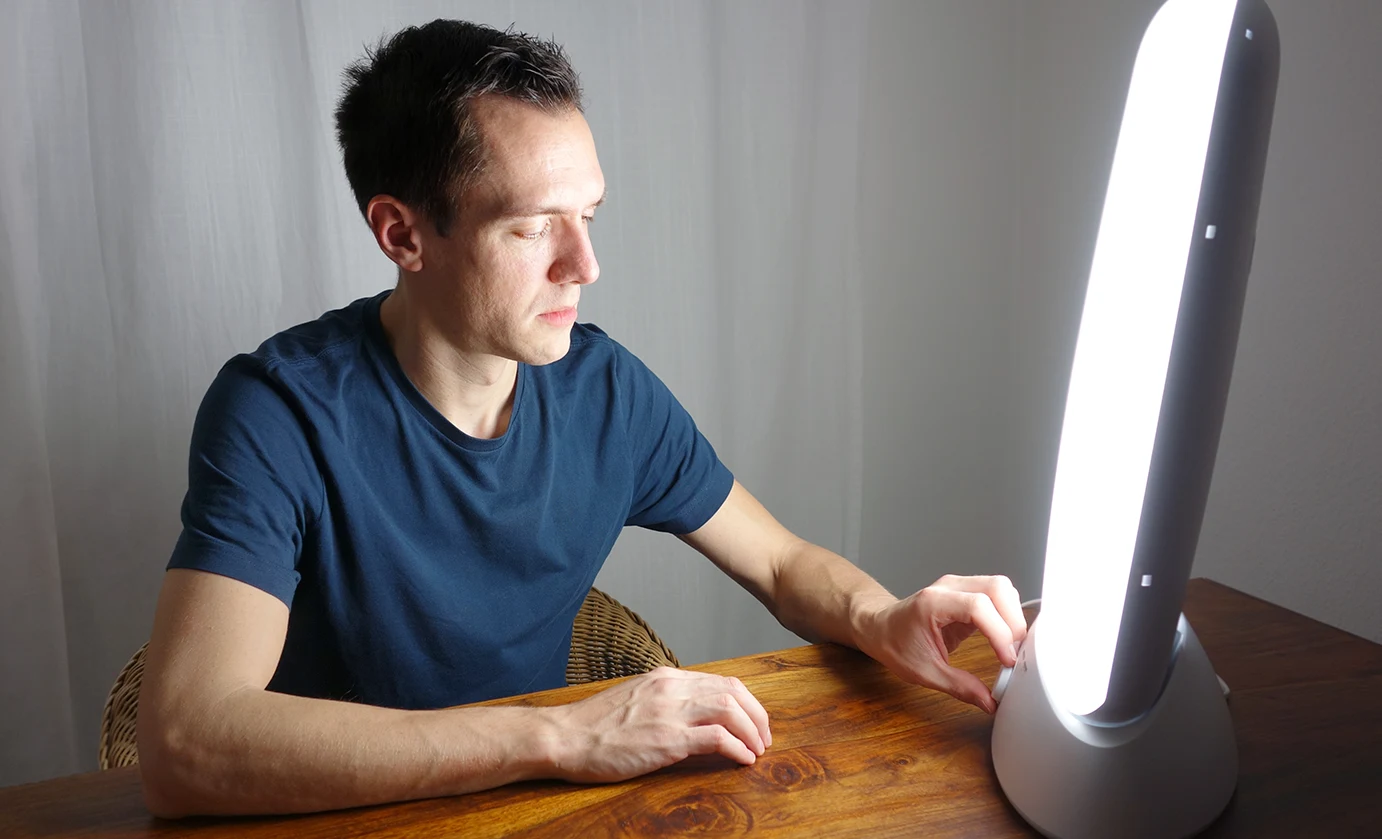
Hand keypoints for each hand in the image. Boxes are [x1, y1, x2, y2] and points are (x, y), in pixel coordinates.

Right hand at [545, 667, 771, 782]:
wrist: (564, 736)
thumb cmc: (594, 726)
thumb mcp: (636, 700)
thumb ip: (666, 703)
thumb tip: (694, 718)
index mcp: (666, 678)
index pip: (722, 681)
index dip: (747, 702)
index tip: (754, 722)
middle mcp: (672, 688)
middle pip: (735, 692)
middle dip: (758, 716)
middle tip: (764, 738)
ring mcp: (670, 712)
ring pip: (732, 710)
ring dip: (753, 733)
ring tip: (758, 751)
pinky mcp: (667, 738)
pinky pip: (717, 737)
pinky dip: (738, 748)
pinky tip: (743, 760)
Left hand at [860, 575, 1027, 713]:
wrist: (879, 627)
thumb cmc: (894, 643)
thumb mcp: (924, 672)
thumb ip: (959, 686)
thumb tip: (989, 701)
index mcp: (933, 603)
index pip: (978, 607)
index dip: (999, 633)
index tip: (1007, 659)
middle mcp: (948, 588)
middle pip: (996, 588)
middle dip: (1013, 620)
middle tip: (1015, 652)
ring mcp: (957, 586)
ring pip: (1000, 587)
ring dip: (1013, 615)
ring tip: (1012, 646)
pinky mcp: (965, 593)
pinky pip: (995, 596)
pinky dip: (1007, 614)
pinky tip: (1005, 638)